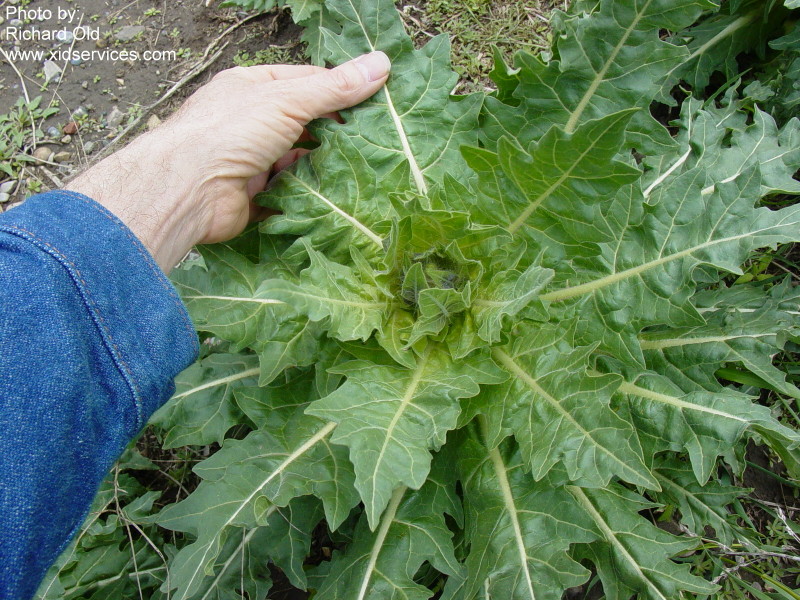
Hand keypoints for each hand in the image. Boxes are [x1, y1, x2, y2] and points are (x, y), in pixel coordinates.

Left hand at [67, 51, 391, 272]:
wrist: (189, 190)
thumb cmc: (230, 132)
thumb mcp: (288, 101)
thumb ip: (334, 88)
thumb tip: (381, 63)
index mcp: (251, 89)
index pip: (305, 82)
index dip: (339, 89)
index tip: (374, 101)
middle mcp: (249, 123)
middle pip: (302, 124)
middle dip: (333, 132)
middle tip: (374, 140)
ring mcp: (250, 161)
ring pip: (296, 161)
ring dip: (321, 165)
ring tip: (359, 169)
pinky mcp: (252, 196)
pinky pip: (288, 194)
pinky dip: (307, 195)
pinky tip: (334, 197)